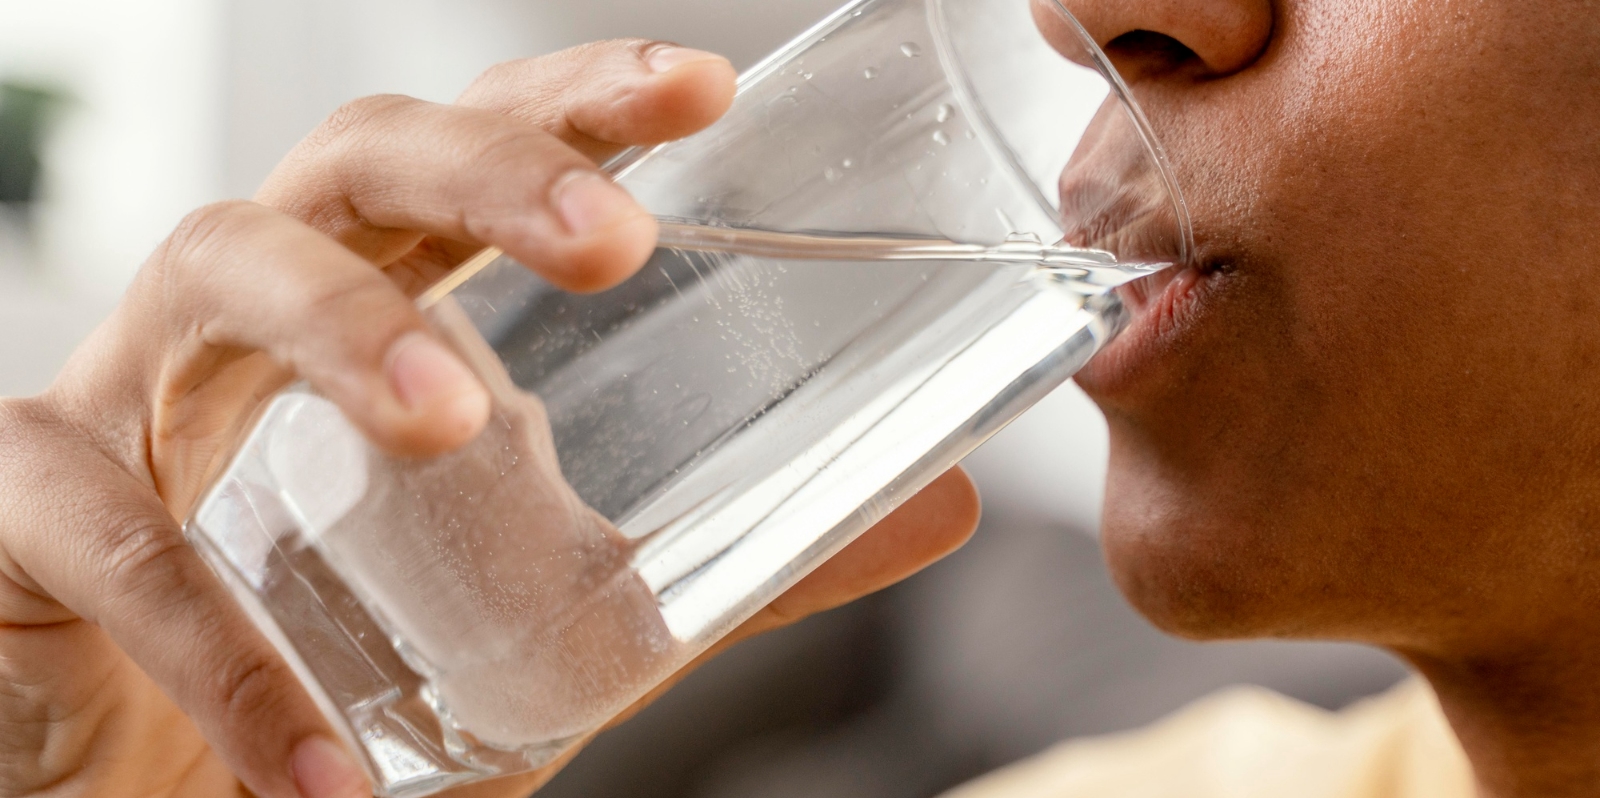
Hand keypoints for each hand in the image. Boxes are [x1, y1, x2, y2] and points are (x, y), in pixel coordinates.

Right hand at [0, 40, 980, 797]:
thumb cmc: (356, 678)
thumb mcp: (560, 619)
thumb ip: (728, 565)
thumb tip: (936, 506)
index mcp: (387, 314)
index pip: (482, 164)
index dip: (575, 104)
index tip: (701, 89)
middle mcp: (257, 321)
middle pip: (353, 161)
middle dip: (483, 167)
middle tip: (611, 236)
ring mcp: (126, 399)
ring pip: (213, 270)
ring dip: (342, 332)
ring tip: (451, 423)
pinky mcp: (22, 513)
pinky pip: (101, 530)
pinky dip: (213, 643)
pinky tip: (319, 769)